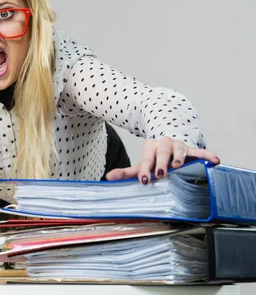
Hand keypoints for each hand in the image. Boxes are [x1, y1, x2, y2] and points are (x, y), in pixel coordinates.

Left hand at [105, 136, 219, 183]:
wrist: (170, 146)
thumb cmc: (155, 160)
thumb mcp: (142, 164)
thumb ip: (127, 172)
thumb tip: (108, 177)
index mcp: (150, 148)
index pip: (146, 158)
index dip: (145, 169)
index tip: (144, 180)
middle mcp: (164, 144)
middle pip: (162, 151)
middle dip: (161, 162)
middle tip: (161, 173)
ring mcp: (179, 146)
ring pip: (179, 149)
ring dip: (179, 156)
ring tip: (179, 165)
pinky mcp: (193, 150)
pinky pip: (201, 151)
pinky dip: (208, 155)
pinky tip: (214, 160)